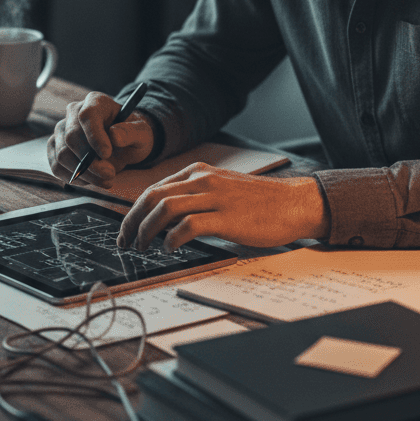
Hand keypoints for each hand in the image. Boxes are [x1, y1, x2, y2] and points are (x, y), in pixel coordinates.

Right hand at [47, 91, 155, 187]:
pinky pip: (56, 166)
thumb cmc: (131, 135)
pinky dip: (74, 178)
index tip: (107, 154)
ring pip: (62, 155)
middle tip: (110, 174)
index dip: (94, 136)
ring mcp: (61, 130)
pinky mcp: (55, 148)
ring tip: (106, 179)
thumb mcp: (141, 133)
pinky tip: (92, 179)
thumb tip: (114, 135)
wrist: (123, 145)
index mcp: (95, 102)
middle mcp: (74, 112)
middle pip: (71, 137)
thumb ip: (131, 132)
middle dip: (90, 161)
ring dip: (84, 173)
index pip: (87, 116)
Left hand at [116, 164, 329, 249]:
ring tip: (142, 247)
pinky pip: (188, 225)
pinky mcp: (226, 217)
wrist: (293, 203)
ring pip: (165, 208)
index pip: (154, 188)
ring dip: (147, 230)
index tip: (127, 229)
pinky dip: (172, 238)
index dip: (134, 210)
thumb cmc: (259, 202)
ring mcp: (215, 197)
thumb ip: (195, 197)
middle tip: (125, 241)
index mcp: (200, 172)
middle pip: (153, 196)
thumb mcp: (221, 190)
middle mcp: (204, 180)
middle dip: (132, 221)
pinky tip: (170, 248)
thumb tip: (164, 220)